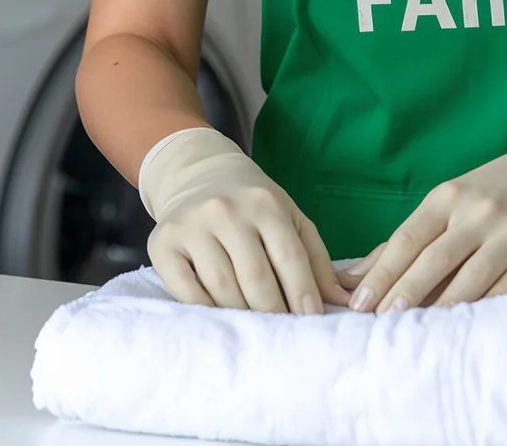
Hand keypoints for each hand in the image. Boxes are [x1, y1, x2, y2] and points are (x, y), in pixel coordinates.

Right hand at [139, 126, 348, 314]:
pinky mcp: (162, 243)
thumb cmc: (252, 204)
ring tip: (257, 329)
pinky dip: (206, 310)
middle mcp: (226, 211)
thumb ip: (316, 258)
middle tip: (284, 333)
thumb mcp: (290, 217)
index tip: (313, 321)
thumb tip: (343, 300)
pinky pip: (186, 290)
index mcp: (264, 204)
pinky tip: (222, 318)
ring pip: (222, 287)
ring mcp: (192, 226)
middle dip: (274, 312)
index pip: (289, 258)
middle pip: (256, 277)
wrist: (197, 173)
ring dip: (243, 315)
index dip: (303, 294)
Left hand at [349, 114, 506, 313]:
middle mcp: (479, 211)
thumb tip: (356, 275)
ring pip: (471, 278)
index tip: (360, 304)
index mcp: (449, 196)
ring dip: (442, 308)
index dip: (382, 273)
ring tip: (419, 332)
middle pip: (435, 259)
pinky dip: (486, 309)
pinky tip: (468, 326)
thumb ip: (410, 237)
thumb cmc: (497, 190)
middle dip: (405, 294)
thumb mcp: (452, 200)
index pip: (408, 238)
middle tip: (381, 323)